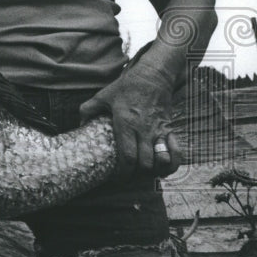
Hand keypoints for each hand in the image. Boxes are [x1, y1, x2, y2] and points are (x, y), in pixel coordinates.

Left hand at [79, 62, 180, 178]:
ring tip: (144, 173)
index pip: (127, 157)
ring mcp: (159, 131)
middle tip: (129, 177)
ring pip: (161, 161)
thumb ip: (88, 109)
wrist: (152, 77)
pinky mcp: (169, 129)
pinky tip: (164, 168)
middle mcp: (143, 130)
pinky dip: (173, 164)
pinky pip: (177, 152)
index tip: (117, 178)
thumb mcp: (103, 96)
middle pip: (144, 164)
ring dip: (153, 171)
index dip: (122, 173)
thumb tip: (80, 123)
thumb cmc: (126, 88)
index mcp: (125, 124)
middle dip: (136, 176)